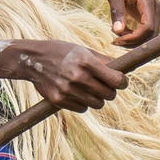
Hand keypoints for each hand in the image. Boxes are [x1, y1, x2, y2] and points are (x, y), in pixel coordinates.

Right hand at [13, 39, 127, 112]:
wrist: (32, 59)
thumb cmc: (62, 52)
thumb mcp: (83, 50)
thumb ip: (104, 61)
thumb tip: (126, 68)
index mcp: (87, 62)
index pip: (116, 80)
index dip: (122, 82)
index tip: (121, 81)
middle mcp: (78, 77)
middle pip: (109, 95)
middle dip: (110, 91)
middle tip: (105, 86)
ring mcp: (68, 90)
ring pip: (97, 104)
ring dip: (97, 98)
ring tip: (89, 89)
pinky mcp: (59, 101)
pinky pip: (82, 109)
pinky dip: (83, 104)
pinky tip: (76, 93)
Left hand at [103, 0, 159, 46]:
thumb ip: (117, 12)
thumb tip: (117, 31)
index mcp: (148, 2)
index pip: (148, 27)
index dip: (135, 38)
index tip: (118, 39)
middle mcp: (157, 9)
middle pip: (151, 35)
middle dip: (134, 42)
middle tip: (115, 41)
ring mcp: (157, 14)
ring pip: (150, 37)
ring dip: (134, 41)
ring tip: (117, 36)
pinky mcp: (153, 18)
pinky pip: (147, 34)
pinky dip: (135, 38)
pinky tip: (123, 33)